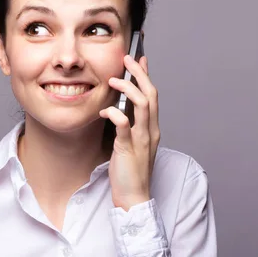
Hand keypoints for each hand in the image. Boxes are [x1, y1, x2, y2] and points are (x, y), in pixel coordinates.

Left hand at [99, 55, 160, 210]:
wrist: (134, 197)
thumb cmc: (130, 172)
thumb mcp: (132, 143)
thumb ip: (130, 126)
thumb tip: (121, 109)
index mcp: (152, 129)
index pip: (153, 96)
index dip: (146, 76)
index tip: (140, 59)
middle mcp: (151, 131)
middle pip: (151, 95)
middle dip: (140, 74)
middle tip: (127, 59)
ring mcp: (142, 139)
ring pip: (143, 105)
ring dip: (128, 88)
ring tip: (113, 80)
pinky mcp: (129, 148)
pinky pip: (125, 125)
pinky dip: (115, 113)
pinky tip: (105, 109)